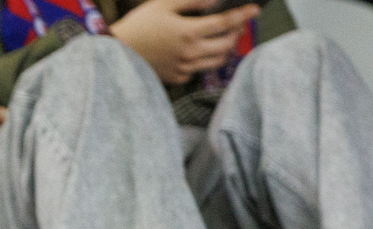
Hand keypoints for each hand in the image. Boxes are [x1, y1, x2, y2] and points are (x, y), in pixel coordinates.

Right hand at [110, 0, 260, 84]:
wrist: (117, 54)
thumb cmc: (139, 25)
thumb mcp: (163, 5)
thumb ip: (192, 1)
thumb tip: (214, 0)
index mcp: (189, 32)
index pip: (225, 22)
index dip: (243, 15)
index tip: (255, 9)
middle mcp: (191, 52)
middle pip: (226, 44)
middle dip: (236, 32)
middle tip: (237, 23)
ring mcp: (185, 67)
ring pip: (217, 60)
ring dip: (225, 48)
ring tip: (224, 38)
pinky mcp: (177, 77)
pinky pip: (199, 69)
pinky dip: (205, 58)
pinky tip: (200, 50)